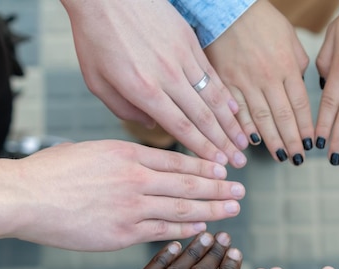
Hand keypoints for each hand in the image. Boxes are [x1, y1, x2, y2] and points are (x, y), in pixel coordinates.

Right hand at [0, 140, 244, 250]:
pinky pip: (163, 231)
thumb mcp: (95, 150)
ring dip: (212, 209)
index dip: (206, 166)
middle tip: (241, 191)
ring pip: (182, 208)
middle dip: (219, 188)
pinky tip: (202, 228)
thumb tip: (147, 161)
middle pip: (189, 184)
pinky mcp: (123, 233)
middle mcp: (137, 179)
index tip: (225, 169)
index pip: (179, 161)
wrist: (27, 197)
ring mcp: (132, 207)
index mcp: (130, 154)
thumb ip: (125, 156)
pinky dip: (186, 229)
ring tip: (232, 209)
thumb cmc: (54, 171)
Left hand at [60, 0, 248, 167]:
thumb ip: (123, 109)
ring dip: (230, 123)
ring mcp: (181, 57)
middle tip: (238, 161)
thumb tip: (151, 125)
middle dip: (223, 143)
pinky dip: (226, 94)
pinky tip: (235, 109)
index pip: (180, 127)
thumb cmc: (96, 34)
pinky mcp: (189, 41)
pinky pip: (212, 74)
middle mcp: (167, 75)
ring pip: (213, 97)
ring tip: (242, 141)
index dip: (201, 149)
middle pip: (202, 117)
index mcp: (142, 89)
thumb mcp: (96, 80)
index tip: (216, 164)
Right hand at [205, 0, 312, 165]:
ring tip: (279, 156)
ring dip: (272, 141)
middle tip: (297, 159)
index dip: (306, 128)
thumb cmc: (262, 21)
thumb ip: (298, 65)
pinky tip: (251, 142)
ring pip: (261, 118)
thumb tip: (301, 87)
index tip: (310, 145)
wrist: (229, 8)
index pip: (300, 105)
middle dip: (292, 141)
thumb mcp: (290, 39)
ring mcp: (245, 82)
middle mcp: (268, 78)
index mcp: (287, 67)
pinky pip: (236, 111)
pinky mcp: (225, 83)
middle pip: (283, 117)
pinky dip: (245, 128)